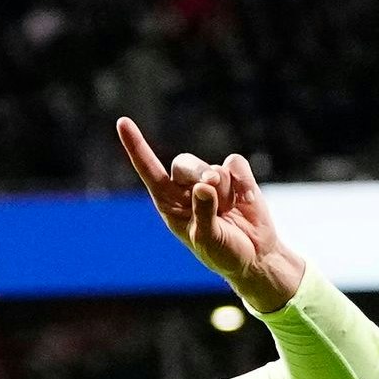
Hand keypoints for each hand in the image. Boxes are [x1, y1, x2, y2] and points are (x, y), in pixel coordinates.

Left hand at [116, 118, 302, 313]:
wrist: (255, 256)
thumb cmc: (223, 253)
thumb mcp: (208, 241)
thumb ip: (204, 214)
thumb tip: (204, 187)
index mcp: (169, 203)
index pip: (149, 171)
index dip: (136, 146)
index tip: (123, 122)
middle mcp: (185, 188)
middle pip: (184, 163)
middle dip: (199, 175)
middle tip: (212, 192)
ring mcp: (211, 180)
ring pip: (213, 166)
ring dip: (224, 189)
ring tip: (230, 210)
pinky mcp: (236, 175)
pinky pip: (235, 162)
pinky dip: (242, 180)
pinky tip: (243, 198)